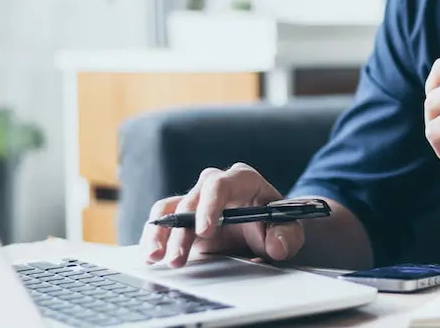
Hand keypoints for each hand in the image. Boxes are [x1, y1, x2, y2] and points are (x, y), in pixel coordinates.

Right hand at [139, 163, 303, 267]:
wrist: (268, 229)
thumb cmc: (276, 222)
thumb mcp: (289, 229)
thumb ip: (287, 236)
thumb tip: (276, 246)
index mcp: (242, 180)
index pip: (220, 185)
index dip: (209, 206)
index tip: (203, 231)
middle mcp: (214, 186)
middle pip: (191, 200)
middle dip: (181, 231)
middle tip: (176, 259)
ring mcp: (196, 202)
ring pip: (169, 208)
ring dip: (159, 233)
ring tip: (155, 258)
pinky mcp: (183, 219)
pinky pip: (162, 222)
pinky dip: (154, 238)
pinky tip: (150, 257)